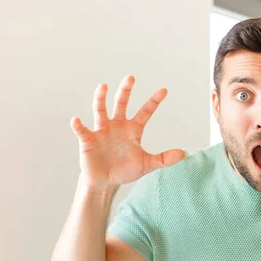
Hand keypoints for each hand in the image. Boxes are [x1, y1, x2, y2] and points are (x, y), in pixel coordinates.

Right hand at [70, 76, 185, 190]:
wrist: (106, 182)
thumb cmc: (126, 170)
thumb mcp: (147, 164)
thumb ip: (164, 159)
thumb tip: (184, 154)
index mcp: (133, 129)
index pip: (145, 112)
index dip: (154, 101)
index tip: (164, 90)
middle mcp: (117, 125)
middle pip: (121, 103)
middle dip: (126, 90)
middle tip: (131, 78)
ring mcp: (102, 130)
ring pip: (101, 110)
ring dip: (101, 98)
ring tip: (103, 86)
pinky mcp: (88, 140)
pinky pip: (83, 130)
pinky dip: (78, 125)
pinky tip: (76, 120)